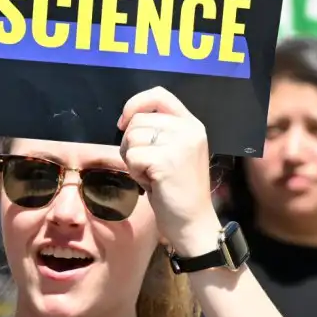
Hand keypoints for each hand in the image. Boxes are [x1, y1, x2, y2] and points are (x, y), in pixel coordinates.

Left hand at [117, 87, 217, 253]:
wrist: (192, 222)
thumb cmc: (178, 189)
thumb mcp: (175, 151)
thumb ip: (160, 131)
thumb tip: (126, 119)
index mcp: (192, 124)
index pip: (158, 94)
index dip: (135, 104)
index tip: (123, 123)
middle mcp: (189, 129)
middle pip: (138, 120)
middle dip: (130, 143)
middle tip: (146, 165)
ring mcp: (179, 144)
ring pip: (132, 138)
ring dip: (132, 159)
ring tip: (151, 175)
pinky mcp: (166, 161)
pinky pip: (132, 157)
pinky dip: (135, 172)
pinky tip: (152, 183)